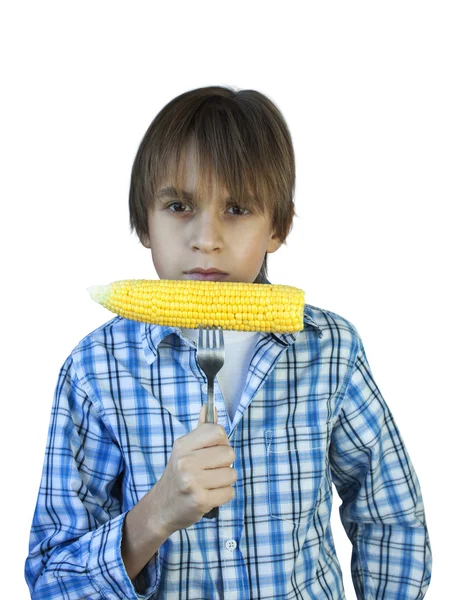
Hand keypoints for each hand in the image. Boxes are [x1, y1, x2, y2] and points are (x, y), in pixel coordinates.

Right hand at [153, 405, 236, 534]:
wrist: (160, 508)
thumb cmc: (177, 476)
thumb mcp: (184, 450)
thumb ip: (201, 430)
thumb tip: (211, 407)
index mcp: (183, 445)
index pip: (218, 431)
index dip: (222, 441)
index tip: (214, 450)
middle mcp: (186, 461)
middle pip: (229, 453)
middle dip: (225, 464)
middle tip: (210, 471)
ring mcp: (192, 481)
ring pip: (232, 474)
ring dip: (225, 481)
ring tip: (209, 484)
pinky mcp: (200, 500)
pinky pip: (229, 492)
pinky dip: (223, 495)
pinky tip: (209, 495)